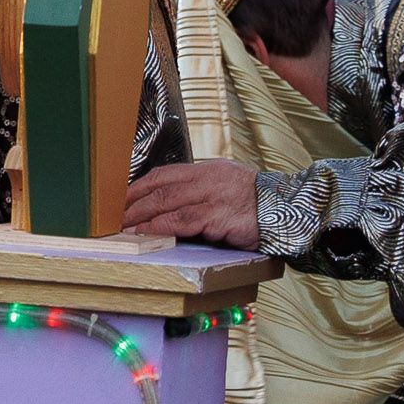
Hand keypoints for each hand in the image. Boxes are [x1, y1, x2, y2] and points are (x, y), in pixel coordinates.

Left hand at [122, 160, 267, 248]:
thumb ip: (201, 192)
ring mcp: (213, 196)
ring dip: (140, 216)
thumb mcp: (227, 187)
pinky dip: (159, 227)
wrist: (293, 211)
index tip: (119, 199)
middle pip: (159, 187)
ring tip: (122, 227)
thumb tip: (168, 205)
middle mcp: (207, 178)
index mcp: (207, 169)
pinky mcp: (219, 216)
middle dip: (132, 202)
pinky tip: (145, 233)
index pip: (163, 174)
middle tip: (111, 216)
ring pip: (166, 203)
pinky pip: (182, 220)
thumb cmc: (258, 204)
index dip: (138, 187)